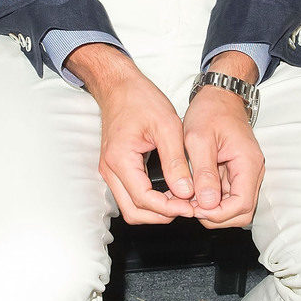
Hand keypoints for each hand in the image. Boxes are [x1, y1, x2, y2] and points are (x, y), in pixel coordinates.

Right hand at [68, 44, 195, 224]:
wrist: (120, 85)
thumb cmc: (140, 99)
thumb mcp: (167, 126)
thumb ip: (176, 162)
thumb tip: (185, 193)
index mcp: (120, 159)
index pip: (144, 200)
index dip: (170, 209)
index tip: (191, 206)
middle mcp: (109, 169)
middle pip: (134, 212)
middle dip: (162, 215)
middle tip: (188, 207)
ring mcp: (110, 169)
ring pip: (130, 207)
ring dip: (155, 210)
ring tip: (181, 200)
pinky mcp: (115, 168)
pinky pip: (130, 195)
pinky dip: (149, 201)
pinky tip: (169, 191)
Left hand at [181, 87, 264, 228]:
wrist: (219, 94)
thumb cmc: (210, 110)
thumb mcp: (199, 138)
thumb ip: (204, 172)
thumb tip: (207, 203)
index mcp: (247, 163)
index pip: (241, 206)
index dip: (217, 213)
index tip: (194, 208)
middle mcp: (251, 171)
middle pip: (241, 212)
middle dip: (215, 215)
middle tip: (188, 206)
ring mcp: (244, 172)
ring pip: (233, 206)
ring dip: (212, 208)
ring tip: (187, 198)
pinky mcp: (235, 171)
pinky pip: (227, 194)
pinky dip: (210, 198)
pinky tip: (192, 191)